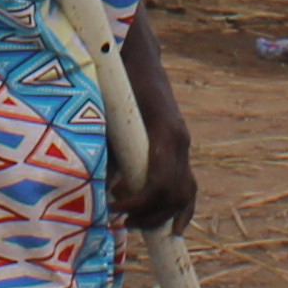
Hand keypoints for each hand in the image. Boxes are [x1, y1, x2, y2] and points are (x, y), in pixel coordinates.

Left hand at [116, 65, 200, 231]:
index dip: (138, 202)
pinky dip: (182, 209)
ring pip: (185, 193)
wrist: (138, 58)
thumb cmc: (118, 84)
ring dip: (161, 215)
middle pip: (173, 194)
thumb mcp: (107, 115)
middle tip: (118, 219)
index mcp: (165, 132)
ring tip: (133, 224)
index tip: (113, 205)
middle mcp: (180, 140)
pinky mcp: (179, 147)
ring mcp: (183, 144)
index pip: (160, 183)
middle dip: (147, 214)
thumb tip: (99, 188)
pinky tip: (173, 230)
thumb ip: (108, 150)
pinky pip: (188, 184)